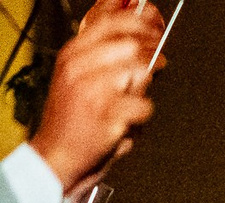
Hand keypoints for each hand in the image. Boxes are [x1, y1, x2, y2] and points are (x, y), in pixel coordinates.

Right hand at [29, 2, 161, 190]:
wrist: (58, 154)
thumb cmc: (76, 116)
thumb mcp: (82, 75)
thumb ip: (109, 53)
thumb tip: (142, 30)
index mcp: (73, 53)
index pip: (109, 21)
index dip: (139, 20)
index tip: (155, 23)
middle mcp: (79, 65)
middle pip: (130, 44)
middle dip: (151, 51)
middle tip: (160, 60)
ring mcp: (91, 88)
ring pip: (139, 72)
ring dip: (143, 87)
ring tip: (131, 97)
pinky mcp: (105, 113)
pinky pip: (142, 106)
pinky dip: (141, 115)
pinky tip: (127, 119)